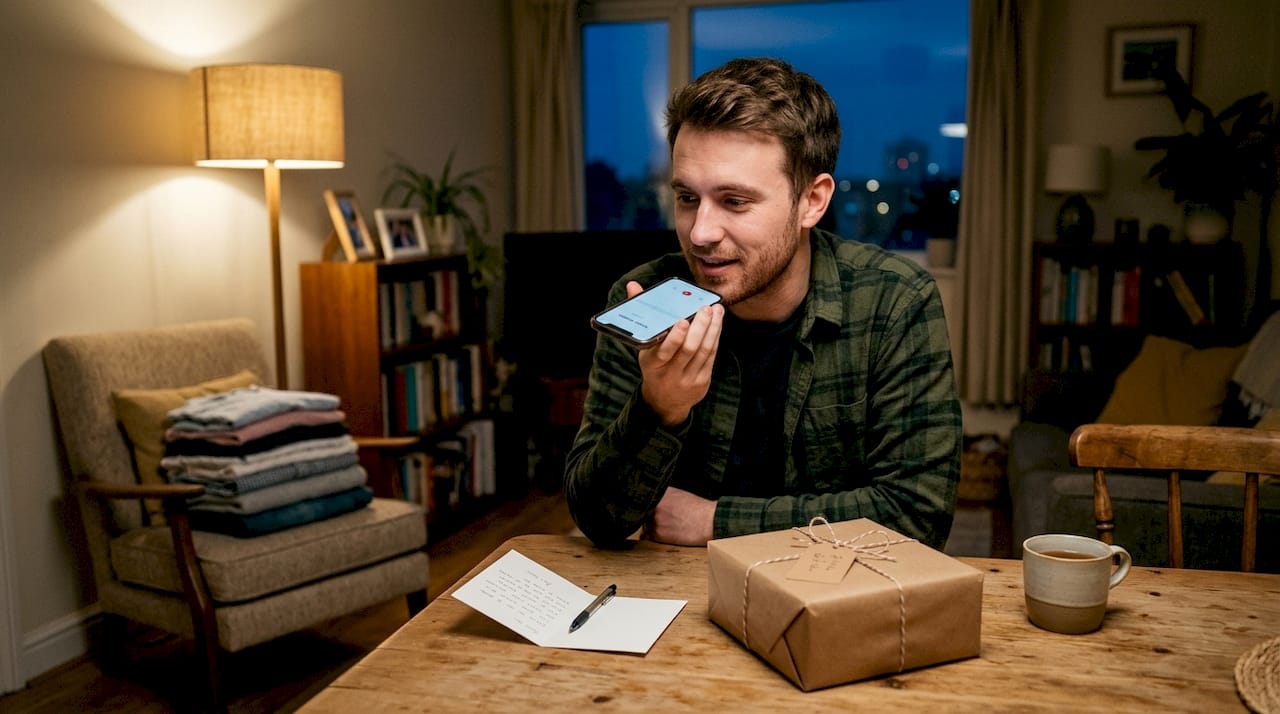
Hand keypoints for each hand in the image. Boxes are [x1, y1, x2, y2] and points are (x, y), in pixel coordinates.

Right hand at [627, 281, 723, 426]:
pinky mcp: (702, 381)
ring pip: (703, 351)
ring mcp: (688, 379)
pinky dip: (715, 337)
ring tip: (715, 310)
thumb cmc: (654, 366)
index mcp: (652, 364)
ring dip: (712, 328)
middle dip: (699, 327)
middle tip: (705, 308)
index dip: (674, 337)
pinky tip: (718, 323)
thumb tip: (633, 286)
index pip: (663, 351)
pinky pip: (711, 356)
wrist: (664, 401)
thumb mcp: (643, 348)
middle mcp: (670, 373)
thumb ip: (641, 316)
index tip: (682, 321)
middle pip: (688, 349)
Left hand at [646, 487, 715, 545]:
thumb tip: (653, 499)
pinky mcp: (659, 533)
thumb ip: (664, 496)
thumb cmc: (698, 509)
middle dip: (646, 516)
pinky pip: (647, 536)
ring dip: (649, 527)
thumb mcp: (679, 494)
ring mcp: (655, 519)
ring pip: (644, 525)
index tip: (646, 509)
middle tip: (657, 520)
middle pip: (642, 512)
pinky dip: (651, 537)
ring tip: (662, 528)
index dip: (644, 505)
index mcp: (661, 493)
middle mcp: (656, 504)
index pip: (643, 498)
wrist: (709, 521)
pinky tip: (661, 536)